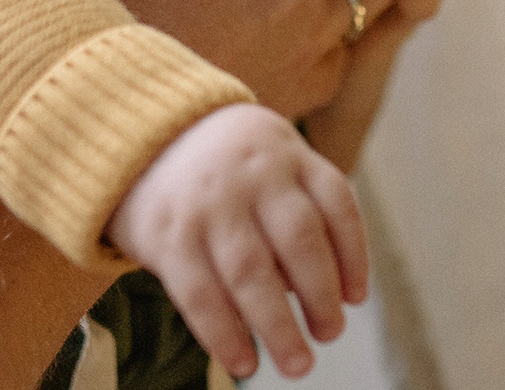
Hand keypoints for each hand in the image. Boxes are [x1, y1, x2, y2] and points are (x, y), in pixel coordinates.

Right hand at [106, 104, 366, 380]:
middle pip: (300, 239)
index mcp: (288, 154)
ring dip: (279, 328)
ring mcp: (209, 203)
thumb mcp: (273, 162)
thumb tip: (327, 296)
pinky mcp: (168, 235)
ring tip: (298, 365)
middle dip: (322, 297)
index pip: (336, 203)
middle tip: (330, 334)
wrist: (148, 140)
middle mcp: (252, 174)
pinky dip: (226, 336)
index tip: (356, 299)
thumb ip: (302, 211)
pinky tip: (245, 362)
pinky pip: (201, 295)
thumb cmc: (232, 169)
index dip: (354, 254)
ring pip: (252, 274)